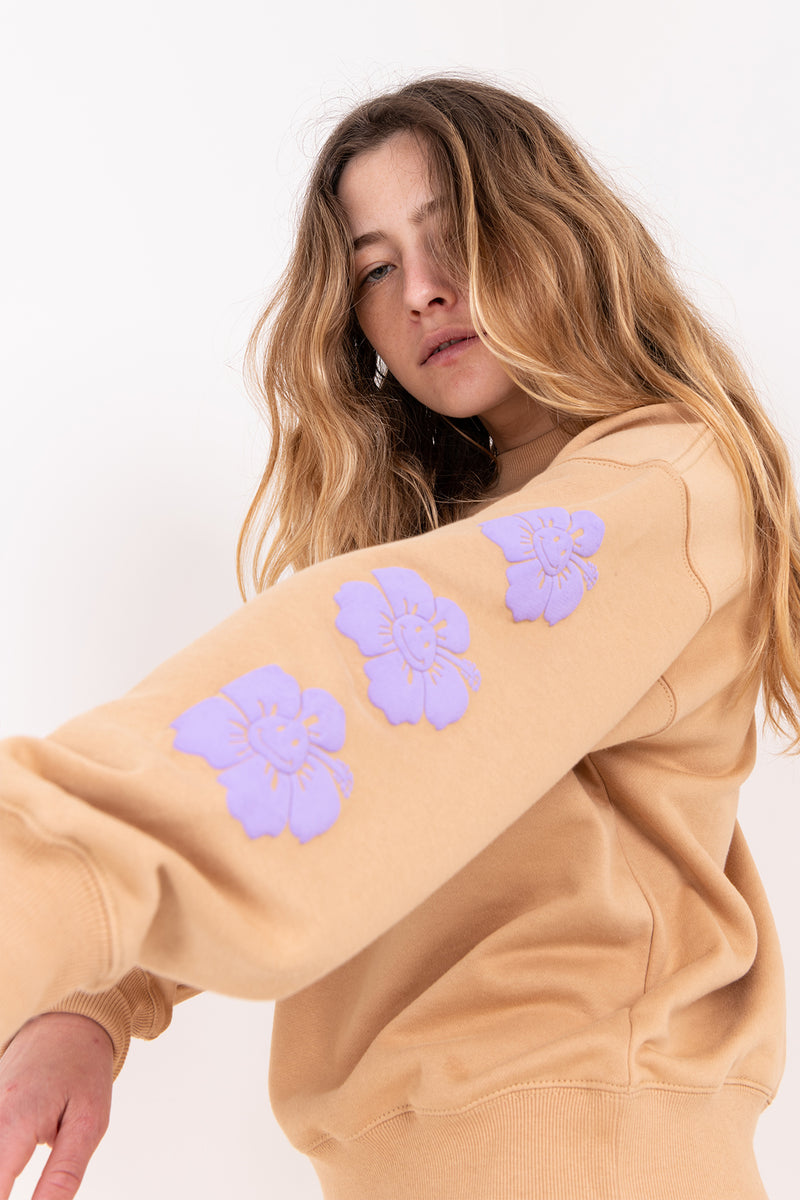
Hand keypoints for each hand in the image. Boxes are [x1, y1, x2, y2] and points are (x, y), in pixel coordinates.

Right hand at [0, 1013, 112, 1199]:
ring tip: (27, 1181)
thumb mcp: (88, 1123)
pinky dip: (1, 1166)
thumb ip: (64, 1174)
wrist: (67, 1024)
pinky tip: (11, 1171)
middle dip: (5, 1191)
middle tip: (39, 1189)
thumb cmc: (83, 1070)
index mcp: (12, 1124)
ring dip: (4, 1178)